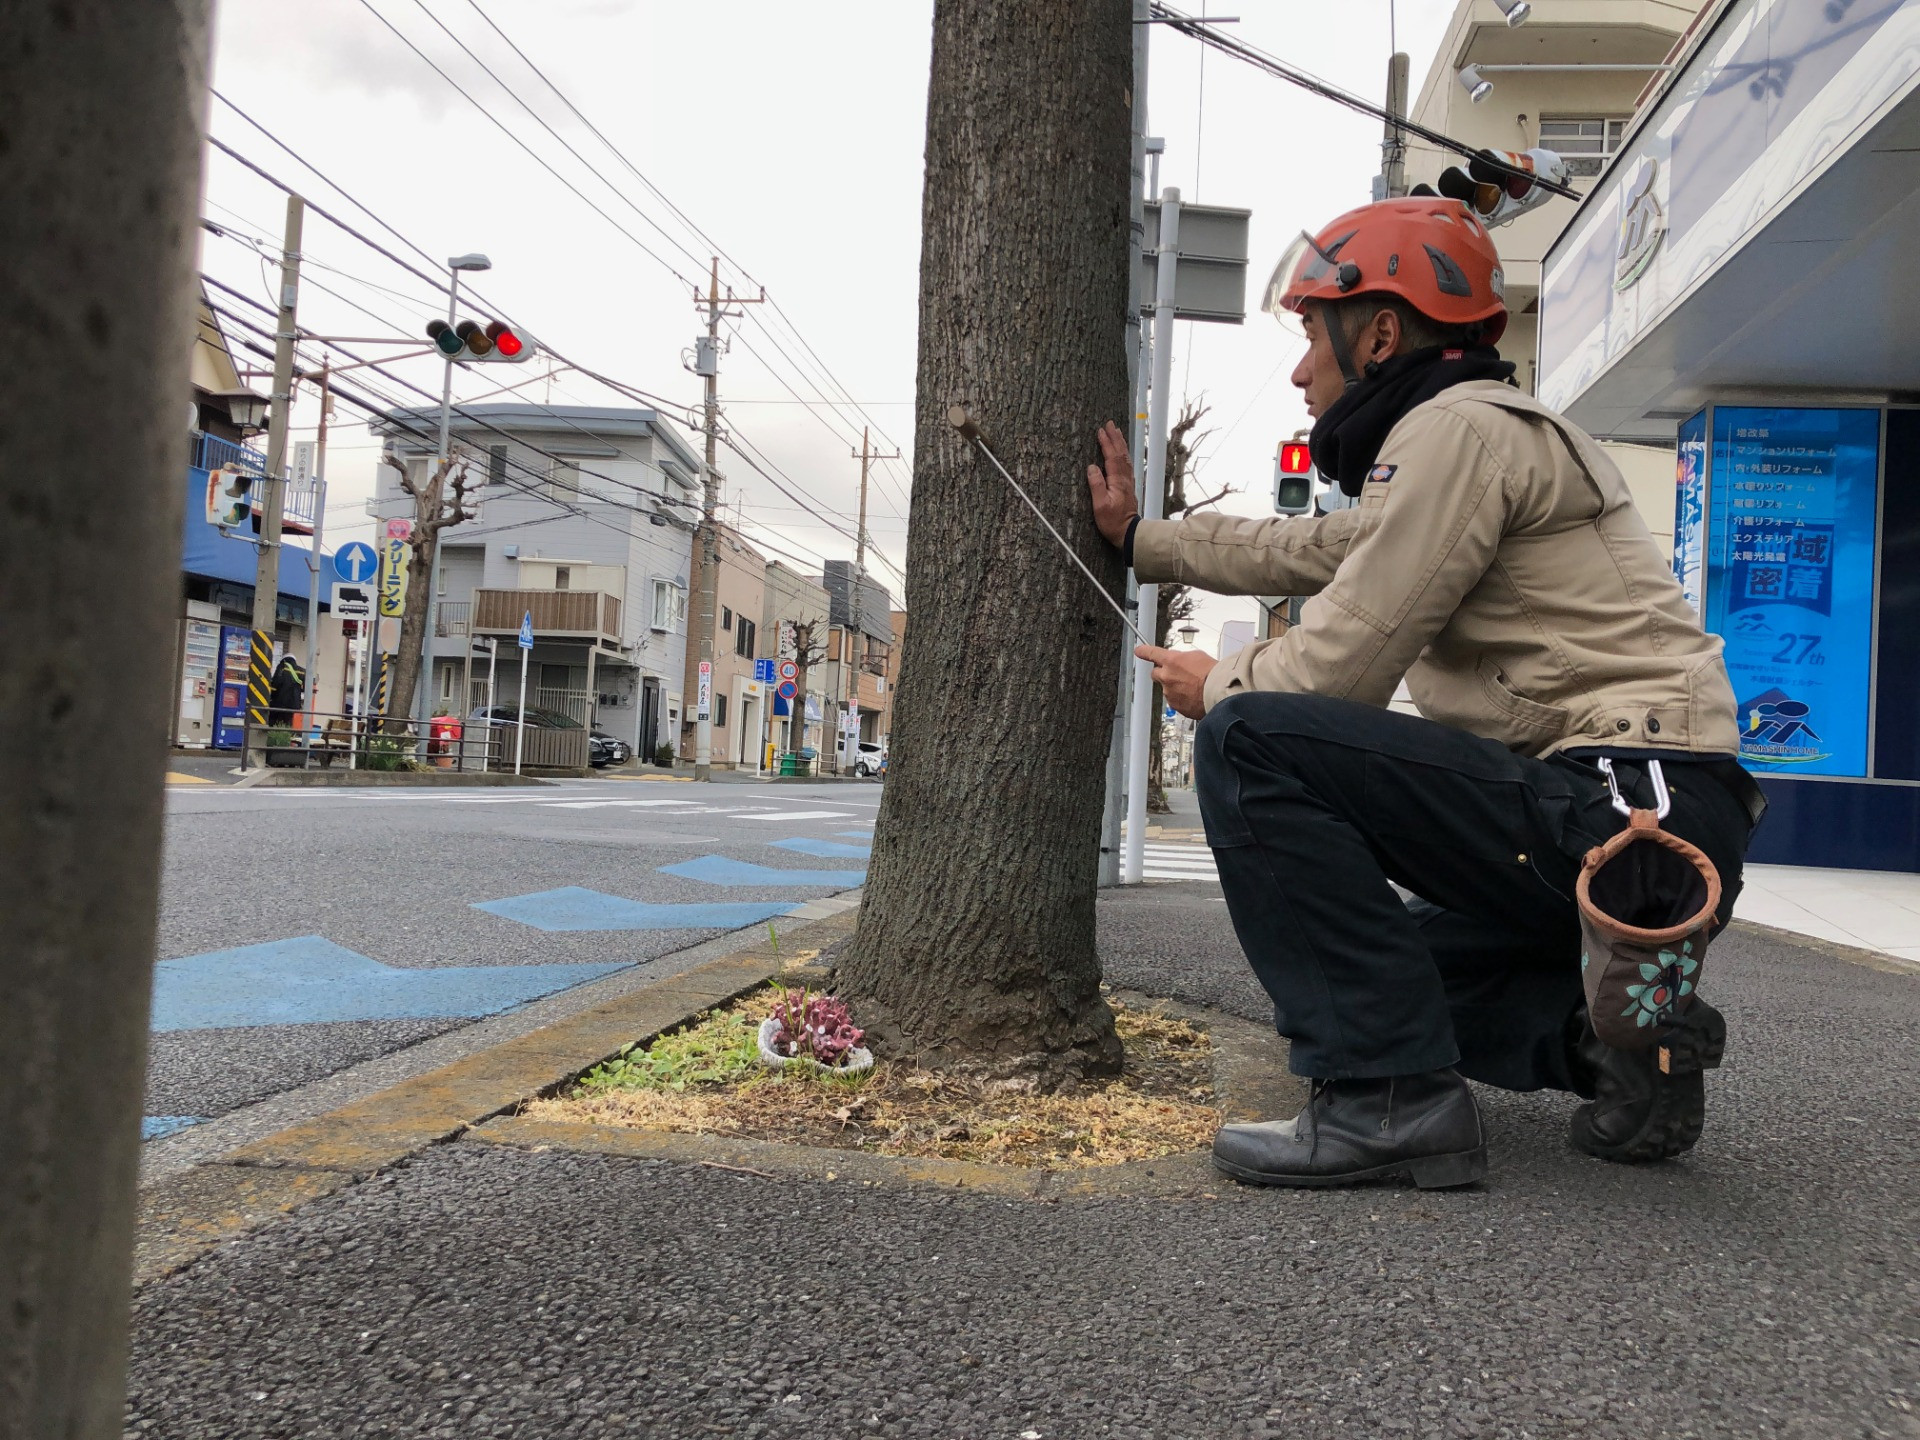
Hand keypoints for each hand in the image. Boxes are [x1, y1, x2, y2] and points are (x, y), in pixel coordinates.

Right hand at [1086, 420, 1139, 547]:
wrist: (1128, 533)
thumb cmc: (1112, 522)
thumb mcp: (1100, 505)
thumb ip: (1096, 485)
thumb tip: (1091, 467)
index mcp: (1117, 481)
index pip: (1112, 457)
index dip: (1106, 443)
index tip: (1101, 431)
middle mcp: (1125, 479)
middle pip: (1121, 454)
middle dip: (1115, 438)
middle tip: (1111, 424)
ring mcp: (1128, 482)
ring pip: (1125, 458)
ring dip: (1120, 444)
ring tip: (1116, 433)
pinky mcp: (1128, 487)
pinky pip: (1126, 465)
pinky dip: (1123, 455)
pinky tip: (1121, 453)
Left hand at [1136, 644, 1214, 718]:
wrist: (1219, 693)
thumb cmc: (1212, 673)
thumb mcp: (1198, 656)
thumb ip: (1182, 658)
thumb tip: (1179, 661)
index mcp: (1171, 661)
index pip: (1151, 653)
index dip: (1144, 651)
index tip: (1139, 651)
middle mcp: (1166, 677)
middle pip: (1155, 673)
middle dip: (1162, 672)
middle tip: (1175, 673)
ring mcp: (1169, 692)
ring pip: (1166, 688)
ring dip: (1175, 687)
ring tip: (1193, 687)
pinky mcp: (1174, 705)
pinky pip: (1174, 700)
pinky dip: (1181, 698)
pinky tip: (1194, 696)